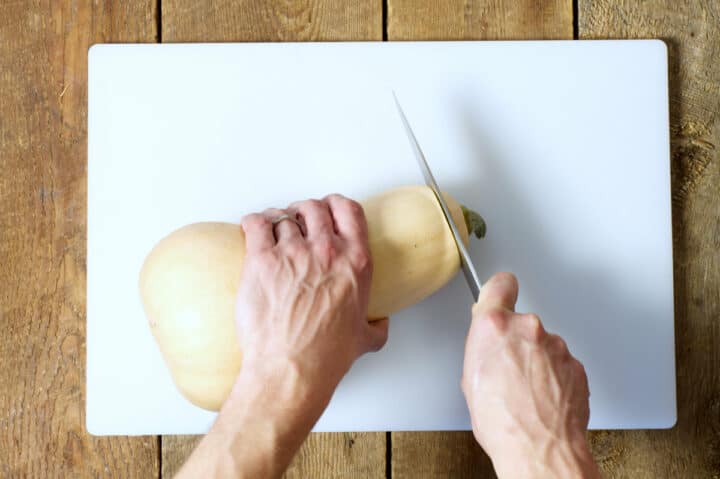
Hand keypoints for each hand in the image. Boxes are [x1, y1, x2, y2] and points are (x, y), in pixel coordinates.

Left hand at [236, 194, 388, 398]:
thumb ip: (376, 327)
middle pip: (314, 208)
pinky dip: (254, 222)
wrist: (291, 367)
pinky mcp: (262, 261)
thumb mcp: (365, 339)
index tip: (329, 207)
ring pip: (284, 216)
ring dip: (279, 219)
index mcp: (355, 263)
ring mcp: (293, 253)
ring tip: (273, 229)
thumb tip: (379, 325)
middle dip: (304, 210)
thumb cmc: (325, 355)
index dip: (336, 204)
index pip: (349, 211)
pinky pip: (257, 225)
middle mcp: (326, 251)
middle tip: (298, 219)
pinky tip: (253, 228)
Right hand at [461, 272, 599, 478]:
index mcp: (494, 326)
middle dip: (516, 340)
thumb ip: (482, 347)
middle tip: (507, 368)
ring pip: (542, 344)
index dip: (499, 290)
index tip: (500, 293)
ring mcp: (556, 345)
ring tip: (526, 391)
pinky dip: (553, 376)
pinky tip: (542, 397)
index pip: (500, 284)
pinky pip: (560, 363)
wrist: (539, 448)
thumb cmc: (502, 422)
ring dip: (536, 360)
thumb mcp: (470, 378)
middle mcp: (528, 328)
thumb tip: (488, 341)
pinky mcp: (575, 364)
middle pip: (521, 322)